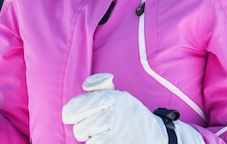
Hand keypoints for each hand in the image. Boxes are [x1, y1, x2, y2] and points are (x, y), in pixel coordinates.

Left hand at [62, 74, 203, 143]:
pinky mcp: (119, 143)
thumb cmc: (132, 116)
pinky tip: (108, 141)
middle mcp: (115, 112)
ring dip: (91, 139)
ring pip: (88, 138)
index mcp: (114, 97)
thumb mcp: (121, 99)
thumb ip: (101, 92)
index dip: (70, 111)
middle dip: (82, 129)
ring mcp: (118, 131)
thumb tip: (84, 87)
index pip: (82, 104)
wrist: (159, 137)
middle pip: (81, 125)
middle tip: (91, 128)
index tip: (67, 116)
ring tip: (104, 135)